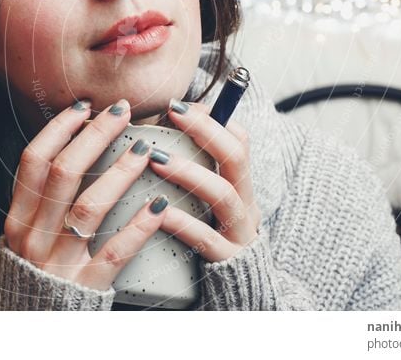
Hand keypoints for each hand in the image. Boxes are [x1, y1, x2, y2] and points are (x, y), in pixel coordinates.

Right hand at [3, 98, 169, 290]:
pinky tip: (159, 204)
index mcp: (18, 218)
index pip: (32, 161)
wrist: (34, 328)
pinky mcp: (85, 286)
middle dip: (93, 136)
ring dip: (119, 173)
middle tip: (121, 111)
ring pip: (88, 208)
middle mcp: (33, 237)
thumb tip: (74, 143)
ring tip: (144, 148)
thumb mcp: (28, 233)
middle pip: (62, 174)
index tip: (84, 106)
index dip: (58, 129)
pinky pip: (114, 253)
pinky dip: (138, 227)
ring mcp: (58, 262)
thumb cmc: (38, 272)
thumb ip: (43, 198)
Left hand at [149, 99, 260, 262]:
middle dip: (205, 129)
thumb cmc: (209, 239)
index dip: (213, 118)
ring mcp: (239, 233)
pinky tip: (159, 211)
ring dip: (189, 172)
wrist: (239, 296)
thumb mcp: (207, 204)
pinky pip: (207, 239)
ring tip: (156, 159)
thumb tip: (154, 134)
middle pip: (236, 157)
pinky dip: (183, 222)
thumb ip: (191, 173)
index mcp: (240, 186)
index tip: (181, 103)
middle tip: (173, 111)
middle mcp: (246, 205)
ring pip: (222, 195)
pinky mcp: (226, 261)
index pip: (238, 141)